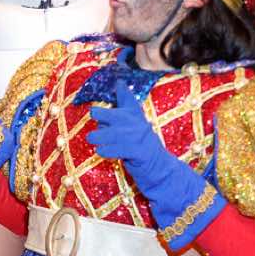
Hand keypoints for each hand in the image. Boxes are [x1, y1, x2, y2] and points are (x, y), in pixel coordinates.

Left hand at [83, 84, 211, 225]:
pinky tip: (100, 152)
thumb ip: (122, 118)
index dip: (123, 92)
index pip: (130, 103)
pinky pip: (123, 149)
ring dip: (103, 135)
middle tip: (93, 113)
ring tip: (91, 138)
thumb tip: (109, 101)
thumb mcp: (134, 133)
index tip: (117, 83)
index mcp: (139, 120)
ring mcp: (143, 140)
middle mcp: (141, 127)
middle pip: (121, 116)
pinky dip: (110, 150)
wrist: (162, 173)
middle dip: (106, 114)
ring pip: (119, 134)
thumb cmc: (143, 153)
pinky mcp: (142, 154)